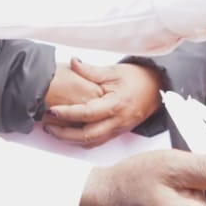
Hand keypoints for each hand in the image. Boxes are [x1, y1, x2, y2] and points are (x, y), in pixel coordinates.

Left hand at [44, 60, 162, 147]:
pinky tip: (70, 134)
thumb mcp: (113, 71)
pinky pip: (97, 142)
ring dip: (70, 139)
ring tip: (53, 130)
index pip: (87, 113)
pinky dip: (81, 140)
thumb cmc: (137, 78)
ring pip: (91, 142)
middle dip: (64, 133)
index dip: (68, 113)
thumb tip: (73, 62)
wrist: (158, 88)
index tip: (52, 110)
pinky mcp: (118, 132)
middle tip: (47, 124)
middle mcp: (117, 121)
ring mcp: (118, 129)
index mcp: (115, 104)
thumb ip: (91, 70)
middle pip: (87, 135)